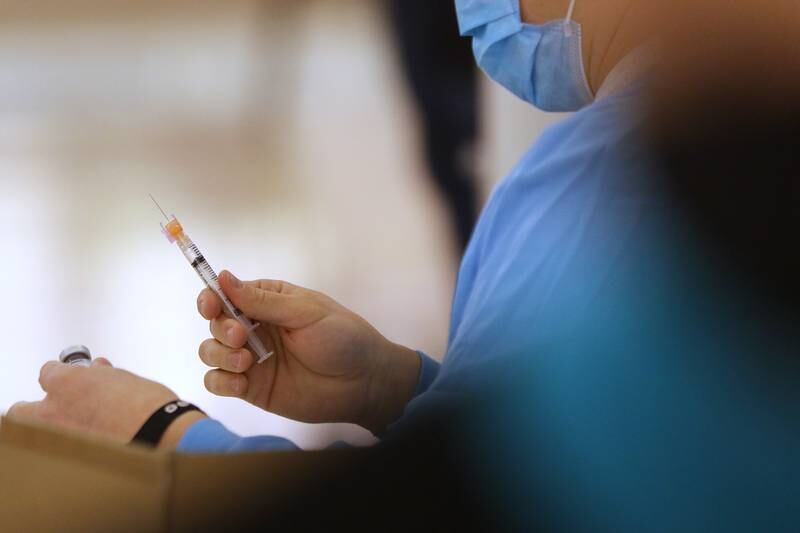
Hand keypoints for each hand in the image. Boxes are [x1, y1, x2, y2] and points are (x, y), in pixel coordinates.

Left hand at [7, 359, 206, 448]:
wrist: (160, 434)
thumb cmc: (147, 405)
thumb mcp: (123, 379)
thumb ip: (102, 375)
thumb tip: (97, 372)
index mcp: (67, 382)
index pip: (48, 372)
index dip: (62, 375)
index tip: (74, 378)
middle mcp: (54, 408)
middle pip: (22, 409)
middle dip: (38, 407)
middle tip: (61, 407)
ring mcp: (59, 435)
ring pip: (41, 432)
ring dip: (55, 427)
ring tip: (82, 427)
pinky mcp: (69, 458)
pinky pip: (60, 450)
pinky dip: (73, 446)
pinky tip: (94, 441)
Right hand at [197, 271, 420, 434]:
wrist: (364, 382)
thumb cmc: (343, 338)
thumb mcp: (305, 312)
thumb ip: (263, 300)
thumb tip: (223, 276)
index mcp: (268, 301)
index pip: (227, 293)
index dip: (212, 297)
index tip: (211, 304)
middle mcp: (255, 327)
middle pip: (215, 322)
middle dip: (220, 328)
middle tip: (241, 337)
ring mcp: (251, 358)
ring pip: (211, 351)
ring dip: (219, 354)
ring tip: (245, 361)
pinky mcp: (252, 387)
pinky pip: (218, 382)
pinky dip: (221, 382)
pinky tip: (240, 383)